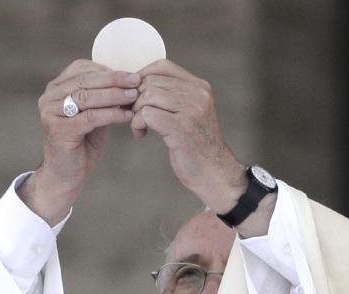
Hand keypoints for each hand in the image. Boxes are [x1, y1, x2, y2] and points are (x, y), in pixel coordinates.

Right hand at [19, 59, 140, 224]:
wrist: (66, 174)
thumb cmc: (83, 142)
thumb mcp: (94, 113)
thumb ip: (104, 97)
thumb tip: (131, 81)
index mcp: (57, 88)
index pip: (83, 68)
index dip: (109, 70)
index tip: (132, 74)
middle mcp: (50, 97)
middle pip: (86, 80)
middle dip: (115, 80)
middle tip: (137, 81)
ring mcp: (51, 112)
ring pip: (87, 97)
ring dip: (115, 95)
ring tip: (135, 96)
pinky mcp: (59, 130)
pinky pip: (90, 117)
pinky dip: (111, 115)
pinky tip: (128, 117)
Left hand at [131, 59, 245, 213]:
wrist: (214, 172)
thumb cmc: (196, 145)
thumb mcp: (190, 112)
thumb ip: (173, 95)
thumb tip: (137, 82)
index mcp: (200, 87)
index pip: (162, 66)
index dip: (142, 77)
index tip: (136, 95)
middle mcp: (198, 94)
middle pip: (151, 81)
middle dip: (135, 98)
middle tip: (134, 115)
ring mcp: (191, 110)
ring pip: (147, 96)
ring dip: (135, 112)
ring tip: (139, 127)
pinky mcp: (181, 128)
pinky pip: (146, 115)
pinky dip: (138, 124)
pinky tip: (142, 135)